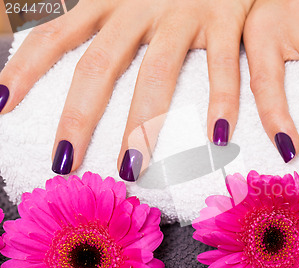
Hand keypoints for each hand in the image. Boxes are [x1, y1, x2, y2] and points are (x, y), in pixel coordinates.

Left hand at [0, 0, 253, 180]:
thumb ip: (102, 20)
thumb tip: (80, 61)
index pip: (55, 34)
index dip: (25, 68)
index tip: (2, 104)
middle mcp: (138, 6)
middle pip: (100, 65)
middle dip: (79, 117)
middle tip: (64, 163)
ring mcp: (182, 12)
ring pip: (156, 72)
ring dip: (142, 124)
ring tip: (130, 168)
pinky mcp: (223, 17)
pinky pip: (220, 64)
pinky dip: (220, 100)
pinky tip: (217, 137)